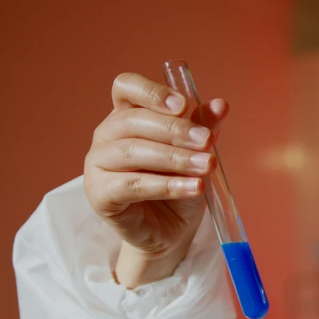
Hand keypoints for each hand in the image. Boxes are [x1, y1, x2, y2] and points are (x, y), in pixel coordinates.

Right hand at [84, 72, 228, 287]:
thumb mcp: (195, 154)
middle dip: (175, 130)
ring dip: (175, 158)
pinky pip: (132, 185)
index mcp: (126, 115)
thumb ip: (203, 127)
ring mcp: (97, 164)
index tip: (183, 105)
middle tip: (208, 142)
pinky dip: (167, 185)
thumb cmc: (179, 187)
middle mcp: (106, 135)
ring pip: (132, 152)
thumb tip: (221, 105)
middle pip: (133, 120)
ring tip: (207, 166)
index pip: (126, 87)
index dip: (152, 92)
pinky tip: (195, 187)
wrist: (171, 231)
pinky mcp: (99, 194)